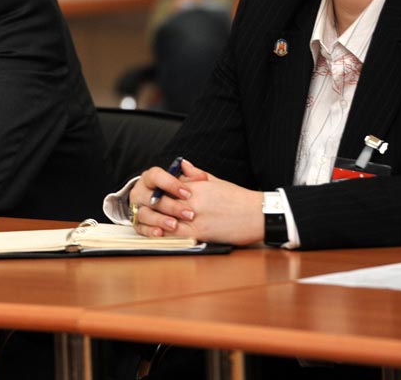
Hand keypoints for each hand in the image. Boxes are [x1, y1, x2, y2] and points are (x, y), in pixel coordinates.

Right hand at [129, 160, 194, 236]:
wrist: (158, 202)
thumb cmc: (172, 191)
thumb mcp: (182, 181)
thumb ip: (192, 177)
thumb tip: (201, 177)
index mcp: (149, 178)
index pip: (156, 176)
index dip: (171, 184)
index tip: (188, 193)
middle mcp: (140, 192)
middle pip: (151, 198)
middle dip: (171, 206)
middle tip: (189, 214)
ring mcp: (136, 208)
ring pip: (145, 214)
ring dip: (160, 220)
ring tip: (175, 225)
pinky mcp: (136, 224)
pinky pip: (141, 228)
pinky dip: (150, 231)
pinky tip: (161, 233)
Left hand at [131, 161, 265, 244]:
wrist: (258, 214)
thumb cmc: (238, 198)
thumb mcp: (215, 181)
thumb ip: (194, 174)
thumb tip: (180, 163)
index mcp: (195, 187)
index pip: (166, 187)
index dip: (155, 192)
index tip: (149, 196)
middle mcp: (192, 201)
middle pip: (161, 203)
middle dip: (150, 207)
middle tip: (143, 209)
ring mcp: (195, 218)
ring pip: (164, 220)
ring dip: (155, 223)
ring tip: (149, 223)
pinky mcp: (200, 234)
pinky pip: (176, 236)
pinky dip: (166, 236)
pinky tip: (160, 236)